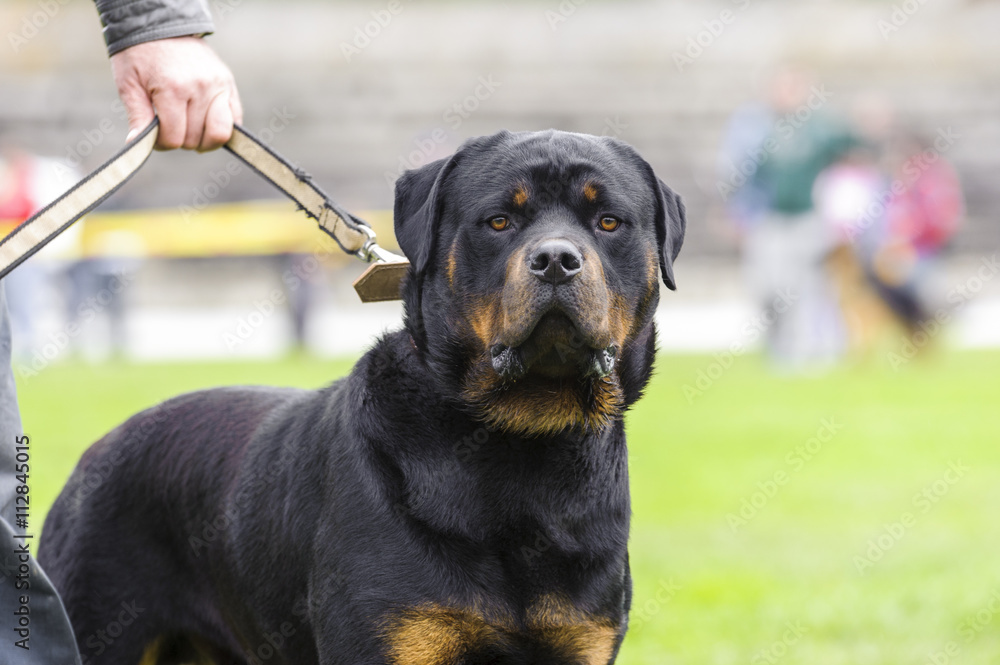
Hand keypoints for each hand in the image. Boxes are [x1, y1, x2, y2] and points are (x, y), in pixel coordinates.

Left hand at [110, 36, 242, 151]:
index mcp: (173, 89)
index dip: (162, 143)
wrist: (161, 25)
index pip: (174, 138)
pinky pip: (235, 120)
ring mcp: (218, 86)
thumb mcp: (129, 83)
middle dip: (180, 139)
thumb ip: (137, 116)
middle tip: (170, 126)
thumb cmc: (140, 54)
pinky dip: (222, 129)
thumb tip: (136, 144)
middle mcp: (200, 88)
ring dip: (203, 139)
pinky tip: (206, 124)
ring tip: (190, 129)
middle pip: (195, 139)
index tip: (154, 134)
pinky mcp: (228, 84)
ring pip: (219, 134)